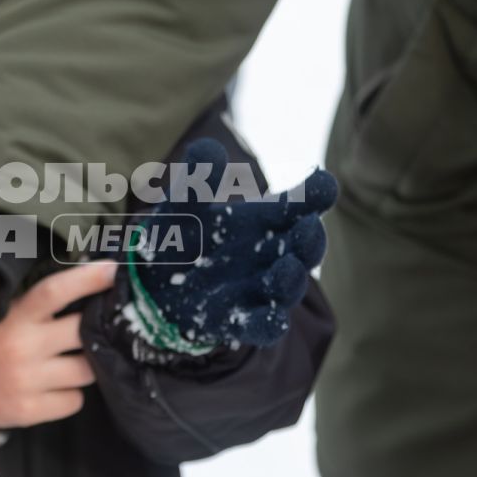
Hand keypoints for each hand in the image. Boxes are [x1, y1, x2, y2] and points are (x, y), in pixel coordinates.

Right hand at [0, 262, 116, 427]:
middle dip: (95, 333)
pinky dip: (70, 396)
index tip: (112, 270)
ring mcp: (25, 380)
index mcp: (16, 317)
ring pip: (86, 371)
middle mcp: (21, 346)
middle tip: (91, 334)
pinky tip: (53, 391)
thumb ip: (38, 305)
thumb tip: (89, 283)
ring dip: (85, 368)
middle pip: (82, 333)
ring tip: (68, 366)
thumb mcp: (6, 317)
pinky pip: (74, 401)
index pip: (54, 292)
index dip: (86, 279)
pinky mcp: (28, 410)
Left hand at [128, 141, 335, 354]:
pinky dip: (269, 324)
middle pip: (303, 247)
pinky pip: (261, 326)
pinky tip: (273, 319)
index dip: (314, 194)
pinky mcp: (237, 321)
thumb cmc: (181, 233)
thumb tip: (206, 149)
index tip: (324, 183)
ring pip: (287, 286)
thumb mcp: (183, 203)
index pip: (298, 205)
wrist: (152, 283)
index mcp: (263, 220)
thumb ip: (196, 178)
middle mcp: (270, 255)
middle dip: (309, 239)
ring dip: (292, 278)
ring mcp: (256, 290)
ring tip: (288, 266)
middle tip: (308, 226)